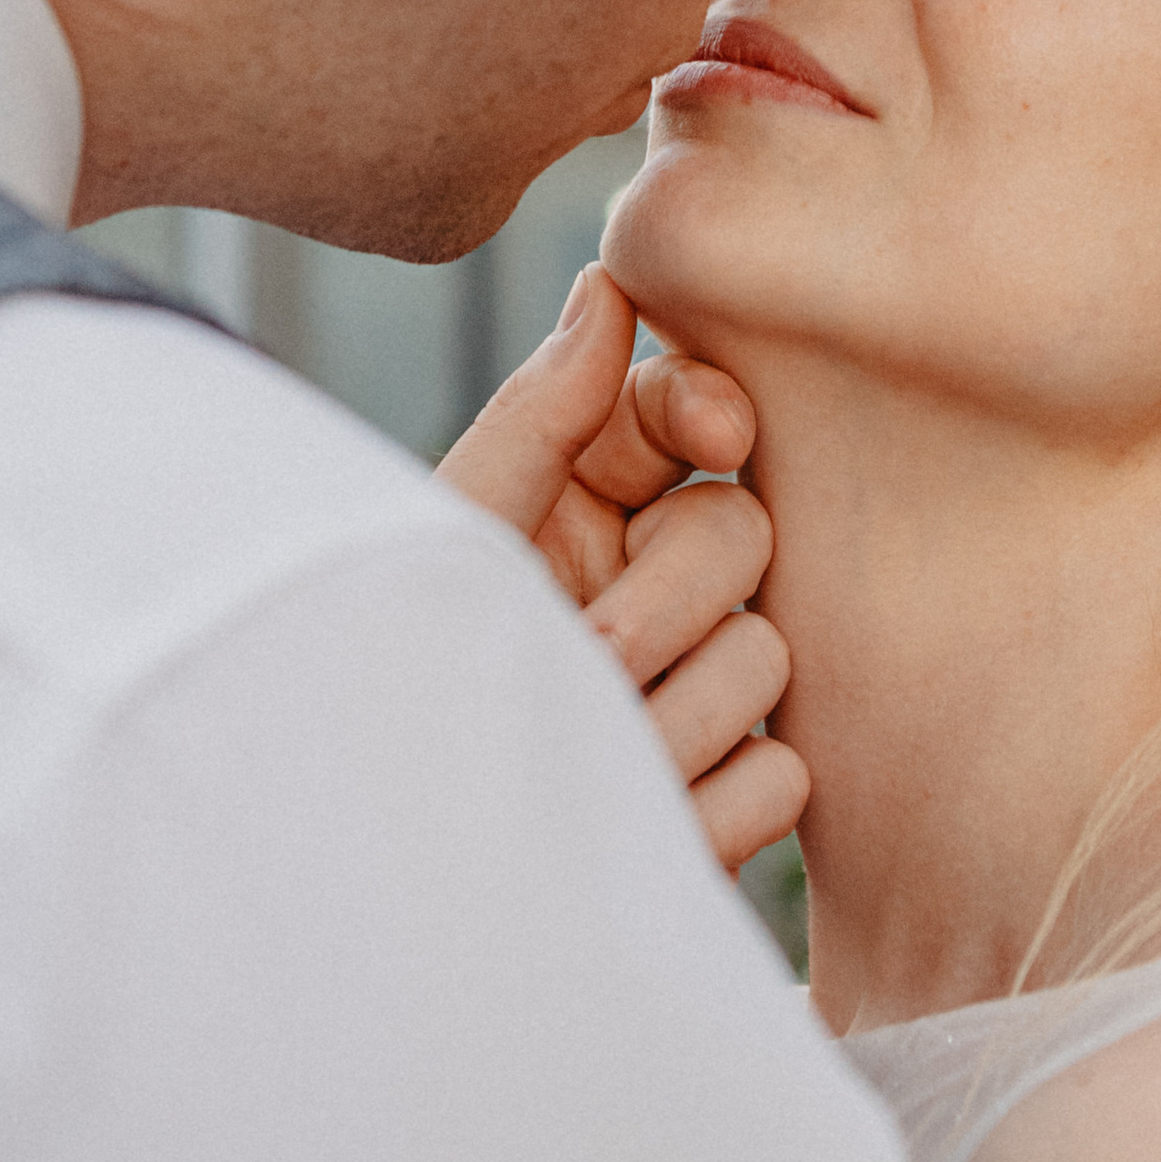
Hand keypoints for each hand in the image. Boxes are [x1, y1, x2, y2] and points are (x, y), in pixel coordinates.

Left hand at [437, 269, 806, 873]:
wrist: (378, 877)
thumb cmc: (389, 694)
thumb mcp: (450, 546)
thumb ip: (535, 419)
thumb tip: (607, 284)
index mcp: (575, 507)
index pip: (683, 420)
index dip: (708, 415)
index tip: (708, 436)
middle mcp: (643, 588)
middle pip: (743, 536)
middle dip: (668, 599)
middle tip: (589, 657)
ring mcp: (691, 696)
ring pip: (768, 660)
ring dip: (673, 717)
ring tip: (580, 757)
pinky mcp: (726, 802)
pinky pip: (782, 777)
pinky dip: (708, 806)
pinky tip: (632, 820)